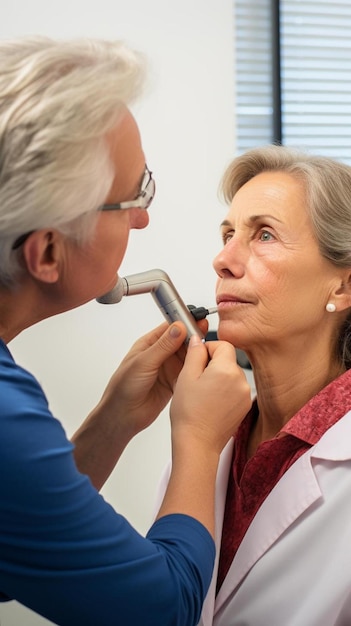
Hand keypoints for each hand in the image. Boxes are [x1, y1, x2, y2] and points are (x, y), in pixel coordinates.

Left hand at [73, 320, 207, 488]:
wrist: (123, 416)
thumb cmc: (123, 388)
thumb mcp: (143, 363)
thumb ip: (163, 346)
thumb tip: (178, 328)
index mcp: (149, 344)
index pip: (171, 328)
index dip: (185, 323)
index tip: (198, 322)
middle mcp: (160, 355)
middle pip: (183, 341)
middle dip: (195, 339)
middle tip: (206, 338)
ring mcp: (168, 369)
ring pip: (188, 357)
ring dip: (197, 355)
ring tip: (208, 353)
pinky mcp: (175, 382)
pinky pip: (189, 373)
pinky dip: (196, 371)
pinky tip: (203, 369)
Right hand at [170, 335, 250, 453]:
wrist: (198, 443)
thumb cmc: (189, 414)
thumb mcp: (186, 377)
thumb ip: (194, 353)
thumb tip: (198, 340)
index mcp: (226, 370)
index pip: (223, 344)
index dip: (208, 348)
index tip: (197, 357)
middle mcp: (241, 381)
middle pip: (228, 360)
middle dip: (213, 364)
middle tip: (196, 378)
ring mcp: (245, 395)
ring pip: (231, 375)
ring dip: (219, 378)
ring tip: (203, 393)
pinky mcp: (245, 407)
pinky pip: (235, 389)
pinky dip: (225, 391)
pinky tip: (211, 402)